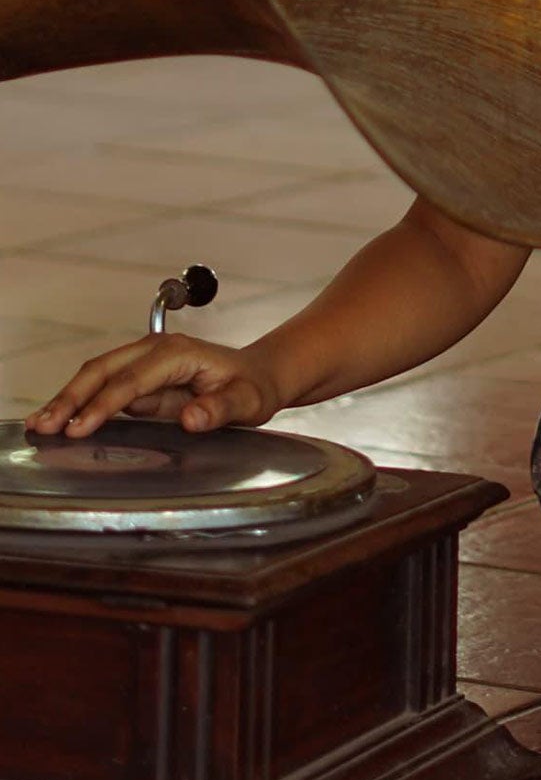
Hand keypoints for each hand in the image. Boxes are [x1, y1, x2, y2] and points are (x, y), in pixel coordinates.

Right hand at [27, 335, 284, 440]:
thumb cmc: (254, 387)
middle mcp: (155, 350)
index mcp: (178, 354)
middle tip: (46, 426)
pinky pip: (103, 385)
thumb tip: (190, 418)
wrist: (260, 376)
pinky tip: (62, 420)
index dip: (103, 405)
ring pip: (96, 376)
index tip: (80, 428)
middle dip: (71, 398)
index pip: (131, 381)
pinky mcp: (138, 374)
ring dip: (67, 399)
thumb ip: (221, 409)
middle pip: (102, 371)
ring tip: (41, 424)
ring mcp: (143, 360)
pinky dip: (79, 401)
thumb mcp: (249, 402)